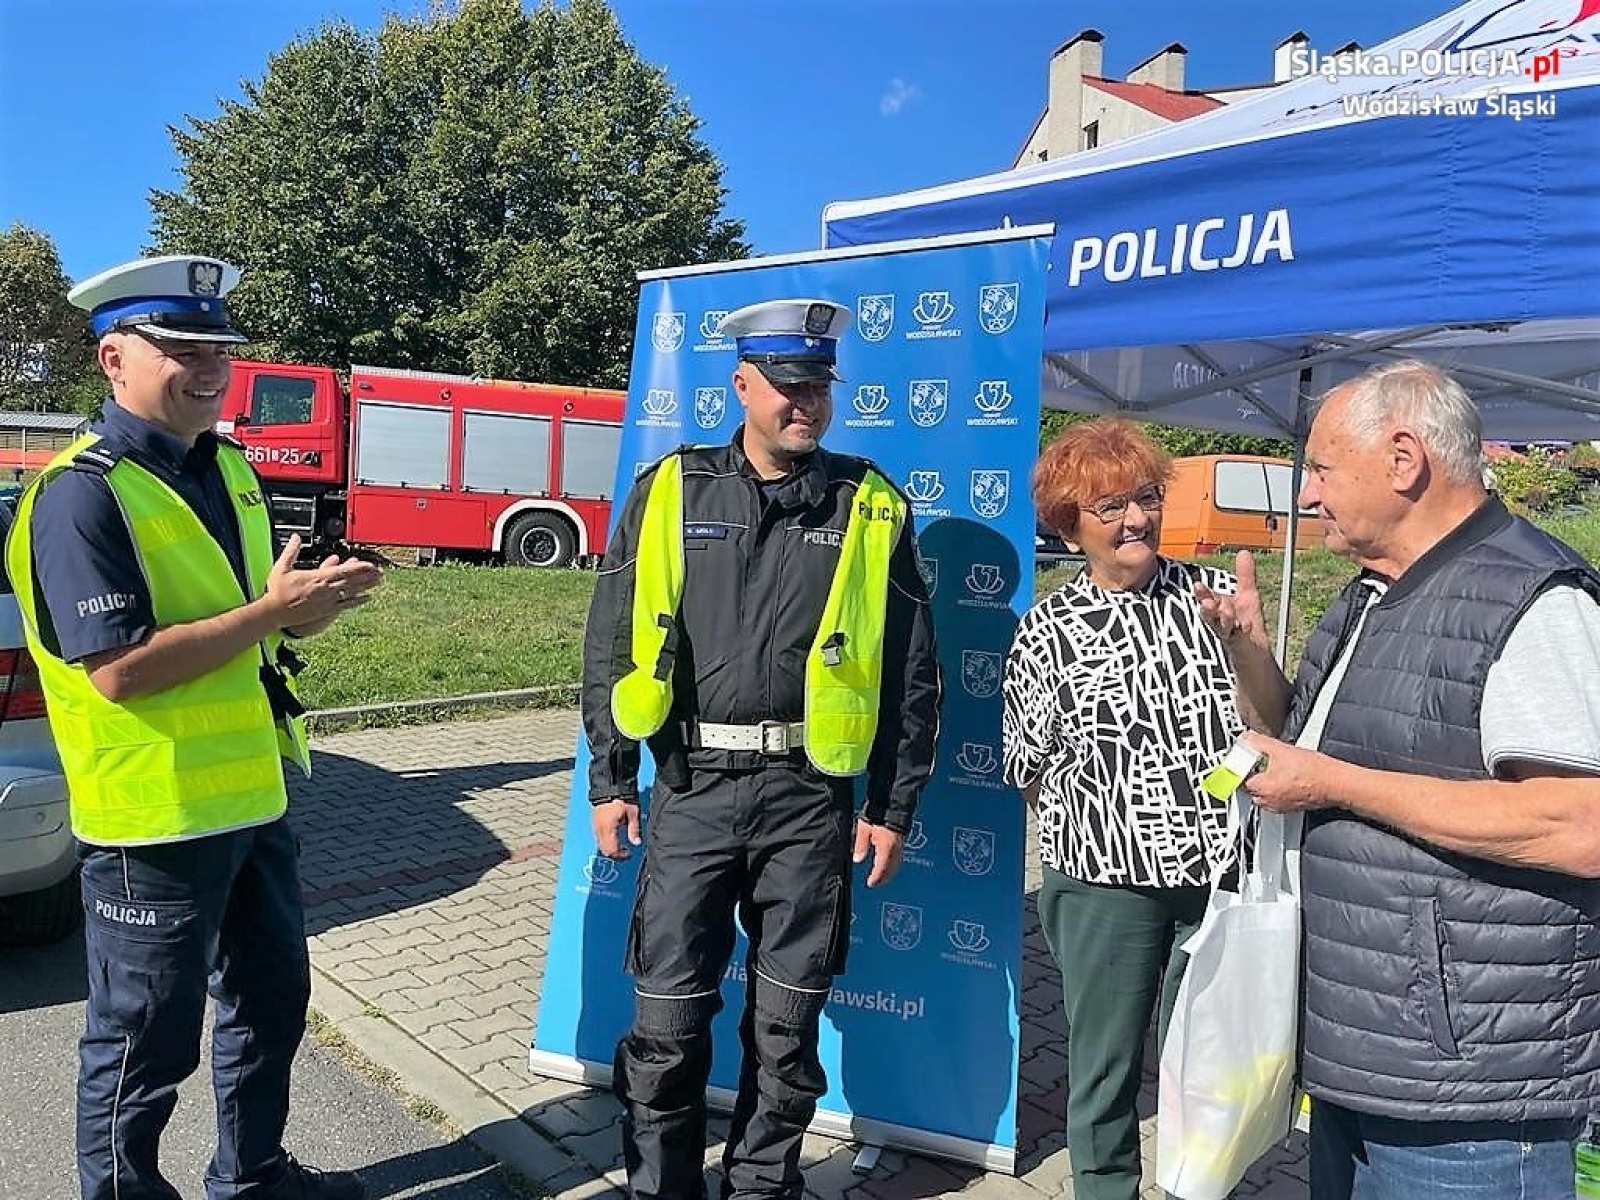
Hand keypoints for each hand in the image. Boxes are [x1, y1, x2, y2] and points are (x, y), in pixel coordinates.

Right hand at [266, 535, 383, 630]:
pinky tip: (368, 598)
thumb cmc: (277, 590)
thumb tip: (295, 537)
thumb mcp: (282, 567)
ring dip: (366, 586)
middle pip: (350, 581)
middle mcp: (325, 590)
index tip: (369, 564)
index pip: (342, 571)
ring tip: (379, 581)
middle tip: (381, 571)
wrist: (274, 612)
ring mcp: (327, 601)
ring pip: (351, 592)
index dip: (358, 568)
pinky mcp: (325, 611)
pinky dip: (357, 601)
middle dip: (367, 576)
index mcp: (316, 577)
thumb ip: (291, 551)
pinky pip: (345, 605)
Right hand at [592, 798, 641, 859]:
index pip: (612, 850)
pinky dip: (606, 843)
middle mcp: (599, 830)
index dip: (620, 855)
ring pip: (600, 846)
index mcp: (608, 829)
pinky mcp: (594, 824)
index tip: (629, 853)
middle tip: (625, 852)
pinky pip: (598, 839)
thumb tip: (637, 843)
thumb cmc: (621, 800)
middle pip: (605, 850)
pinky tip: (614, 838)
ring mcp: (595, 827)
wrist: (609, 788)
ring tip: (620, 846)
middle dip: (615, 854)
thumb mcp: (632, 813)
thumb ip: (634, 830)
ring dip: (610, 849)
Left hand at [853, 819, 904, 887]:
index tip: (870, 884)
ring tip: (881, 877)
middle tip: (875, 883)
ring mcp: (900, 846)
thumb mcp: (864, 828)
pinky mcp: (902, 842)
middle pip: (890, 870)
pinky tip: (888, 865)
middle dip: (883, 878)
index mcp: (886, 848)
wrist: (893, 804)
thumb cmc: (879, 813)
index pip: (881, 869)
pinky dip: (892, 865)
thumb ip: (861, 845)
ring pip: (895, 865)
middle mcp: (895, 850)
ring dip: (888, 873)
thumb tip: (857, 859)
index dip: (876, 878)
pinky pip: (898, 859)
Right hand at [1194, 550, 1269, 650]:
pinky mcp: (1240, 647)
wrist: (1253, 653)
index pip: (1208, 599)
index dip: (1203, 593)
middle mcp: (1220, 623)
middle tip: (1208, 602)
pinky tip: (1245, 626)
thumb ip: (1245, 576)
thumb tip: (1244, 551)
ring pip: (1222, 627)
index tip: (1197, 584)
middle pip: (1210, 615)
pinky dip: (1241, 632)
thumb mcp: (1248, 596)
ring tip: (1227, 611)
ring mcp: (1230, 636)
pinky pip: (1239, 640)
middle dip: (1208, 607)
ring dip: (1224, 619)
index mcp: (1219, 610)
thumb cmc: (1246, 623)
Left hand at [1237, 732, 1331, 812]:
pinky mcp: (1288, 807)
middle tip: (1260, 758)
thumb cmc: (1314, 771)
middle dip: (1251, 771)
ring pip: (1260, 790)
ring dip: (1263, 779)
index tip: (1240, 757)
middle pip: (1246, 784)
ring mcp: (1277, 806)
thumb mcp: (1280, 748)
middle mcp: (1266, 801)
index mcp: (1260, 788)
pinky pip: (1274, 796)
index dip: (1237, 764)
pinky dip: (1275, 786)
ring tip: (1277, 766)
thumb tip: (1246, 739)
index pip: (1236, 777)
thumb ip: (1257, 742)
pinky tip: (1286, 775)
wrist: (1335, 783)